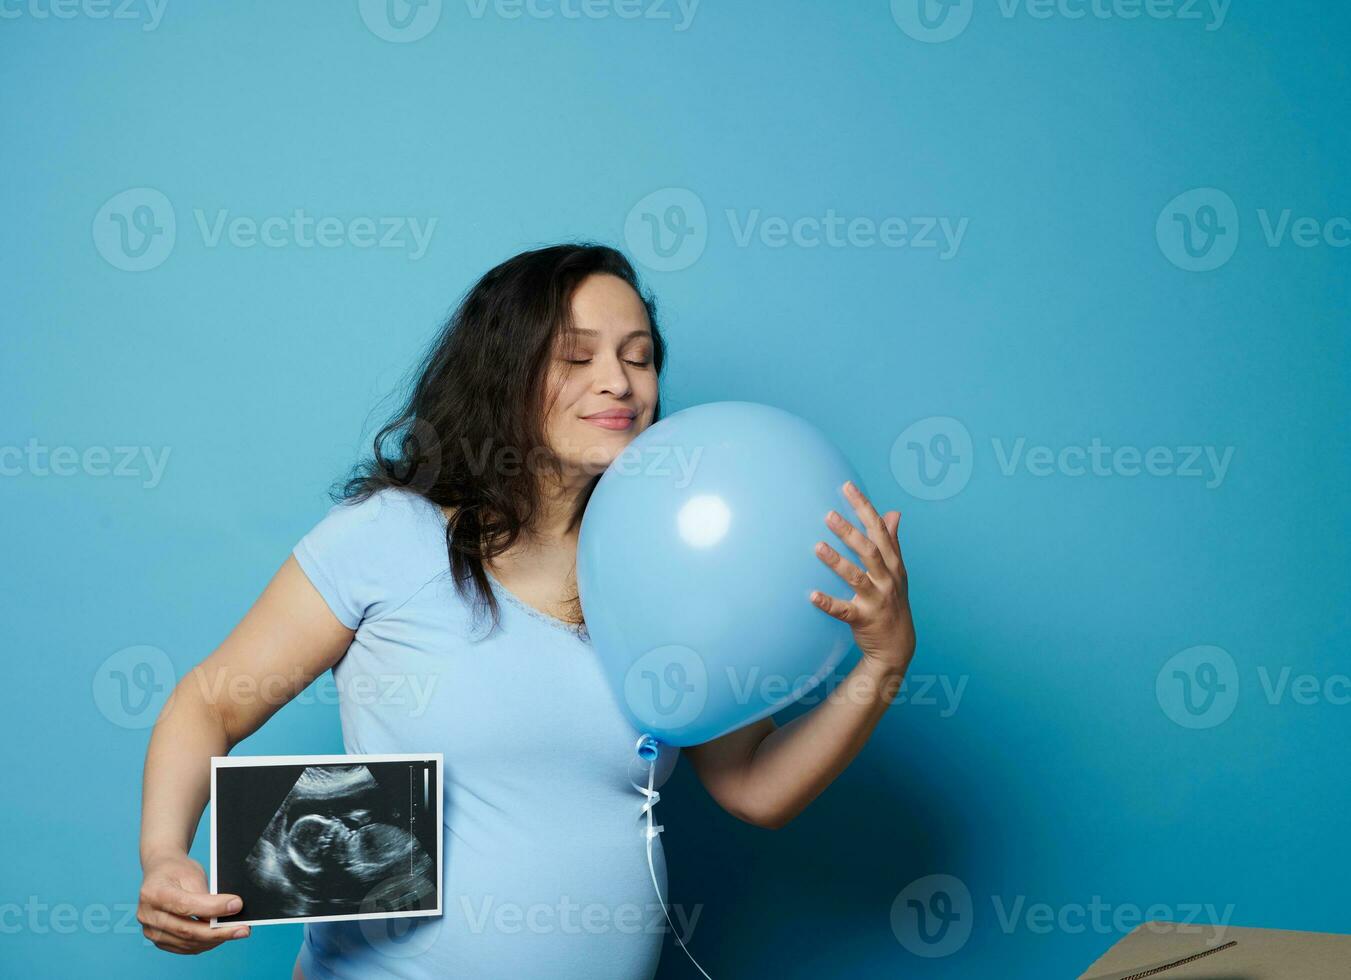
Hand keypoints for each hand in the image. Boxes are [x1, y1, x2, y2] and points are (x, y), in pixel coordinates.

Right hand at [138, 851, 249, 954]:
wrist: (161, 873)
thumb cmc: (178, 871)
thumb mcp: (192, 873)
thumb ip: (206, 896)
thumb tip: (227, 913)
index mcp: (154, 894)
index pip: (186, 906)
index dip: (213, 908)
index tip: (237, 905)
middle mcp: (148, 915)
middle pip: (187, 930)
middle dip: (219, 931)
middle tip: (243, 929)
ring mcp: (151, 930)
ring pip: (187, 943)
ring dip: (214, 940)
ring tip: (235, 932)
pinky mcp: (158, 940)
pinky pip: (184, 947)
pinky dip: (205, 944)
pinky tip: (220, 936)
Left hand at [809, 480, 915, 674]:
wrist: (897, 646)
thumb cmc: (893, 602)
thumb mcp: (897, 571)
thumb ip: (892, 542)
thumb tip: (894, 512)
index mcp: (894, 564)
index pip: (879, 530)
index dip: (864, 507)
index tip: (847, 487)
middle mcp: (888, 579)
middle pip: (869, 550)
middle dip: (850, 531)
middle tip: (828, 514)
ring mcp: (877, 600)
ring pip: (857, 577)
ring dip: (837, 562)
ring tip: (817, 547)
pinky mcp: (864, 619)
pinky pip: (844, 610)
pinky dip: (828, 603)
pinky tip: (812, 595)